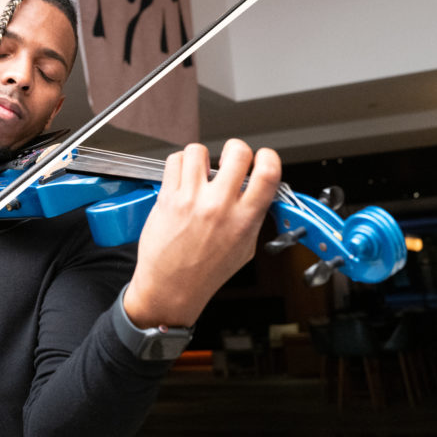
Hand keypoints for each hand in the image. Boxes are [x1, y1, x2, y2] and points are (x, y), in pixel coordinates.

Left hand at [123, 139, 280, 327]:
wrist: (171, 287)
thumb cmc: (205, 272)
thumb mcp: (244, 248)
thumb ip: (252, 217)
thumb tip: (257, 193)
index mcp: (244, 219)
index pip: (268, 173)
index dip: (268, 157)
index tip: (262, 158)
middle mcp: (219, 206)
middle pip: (237, 152)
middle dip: (235, 149)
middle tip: (228, 161)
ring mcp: (192, 199)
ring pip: (199, 150)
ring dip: (201, 157)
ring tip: (200, 171)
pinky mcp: (168, 197)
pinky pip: (174, 161)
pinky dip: (179, 164)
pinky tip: (182, 177)